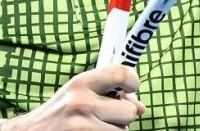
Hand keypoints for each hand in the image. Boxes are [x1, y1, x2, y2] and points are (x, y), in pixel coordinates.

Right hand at [3, 65, 145, 129]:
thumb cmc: (58, 114)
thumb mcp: (77, 94)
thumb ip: (107, 94)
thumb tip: (141, 107)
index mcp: (81, 83)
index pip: (121, 74)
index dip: (134, 81)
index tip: (132, 89)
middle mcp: (81, 103)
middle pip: (129, 111)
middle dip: (123, 117)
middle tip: (105, 117)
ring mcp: (83, 127)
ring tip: (93, 129)